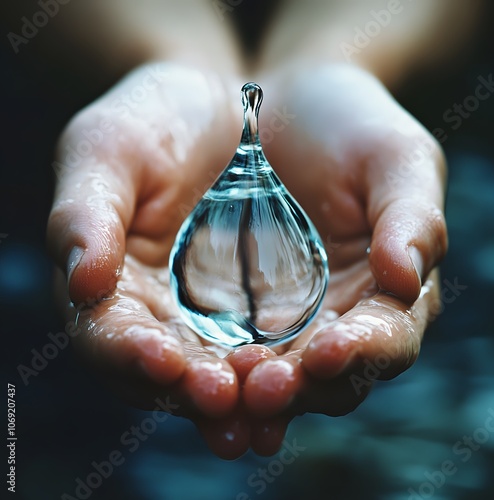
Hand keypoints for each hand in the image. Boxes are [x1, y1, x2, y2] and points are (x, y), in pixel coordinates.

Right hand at [47, 63, 286, 458]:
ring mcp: (227, 318)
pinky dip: (303, 362)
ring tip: (274, 395)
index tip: (160, 361)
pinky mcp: (280, 307)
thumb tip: (82, 281)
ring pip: (237, 377)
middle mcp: (170, 318)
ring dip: (255, 395)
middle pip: (178, 379)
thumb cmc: (153, 121)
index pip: (112, 342)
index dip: (128, 357)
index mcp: (115, 289)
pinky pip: (291, 346)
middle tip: (225, 397)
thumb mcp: (108, 148)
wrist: (226, 104)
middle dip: (199, 392)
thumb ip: (86, 212)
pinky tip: (321, 364)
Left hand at [232, 64, 446, 425]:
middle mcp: (333, 317)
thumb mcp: (396, 156)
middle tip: (261, 391)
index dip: (365, 353)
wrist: (286, 107)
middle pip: (321, 379)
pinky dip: (200, 365)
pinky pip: (214, 346)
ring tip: (217, 393)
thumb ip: (412, 215)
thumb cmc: (351, 128)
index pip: (384, 340)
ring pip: (265, 376)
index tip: (330, 353)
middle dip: (294, 389)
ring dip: (242, 394)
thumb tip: (405, 277)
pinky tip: (178, 370)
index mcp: (385, 291)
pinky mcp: (226, 307)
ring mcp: (278, 317)